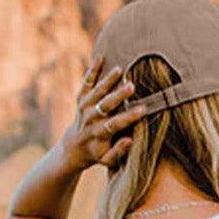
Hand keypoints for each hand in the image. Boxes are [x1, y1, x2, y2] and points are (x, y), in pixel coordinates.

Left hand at [63, 53, 145, 171]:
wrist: (75, 147)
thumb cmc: (97, 154)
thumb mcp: (107, 160)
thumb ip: (118, 152)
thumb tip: (130, 141)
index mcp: (99, 134)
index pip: (115, 124)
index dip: (129, 117)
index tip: (143, 110)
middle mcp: (90, 119)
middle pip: (105, 105)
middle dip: (118, 95)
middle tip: (131, 86)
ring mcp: (84, 107)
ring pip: (96, 91)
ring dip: (108, 80)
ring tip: (119, 69)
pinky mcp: (81, 98)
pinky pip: (86, 82)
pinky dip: (92, 71)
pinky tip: (100, 58)